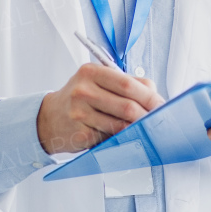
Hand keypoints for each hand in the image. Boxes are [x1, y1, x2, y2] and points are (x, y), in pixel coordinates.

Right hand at [37, 64, 163, 154]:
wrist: (49, 118)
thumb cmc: (79, 99)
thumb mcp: (97, 81)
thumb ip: (126, 83)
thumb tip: (155, 95)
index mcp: (91, 72)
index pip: (128, 84)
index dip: (149, 96)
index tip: (161, 105)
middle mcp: (83, 90)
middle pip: (127, 106)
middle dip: (148, 116)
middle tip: (158, 121)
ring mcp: (80, 113)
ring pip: (121, 125)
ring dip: (137, 130)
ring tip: (144, 129)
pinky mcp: (80, 133)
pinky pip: (110, 139)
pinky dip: (122, 139)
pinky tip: (125, 138)